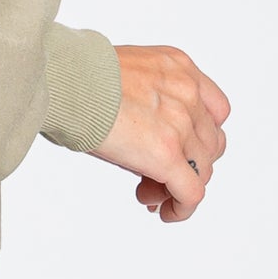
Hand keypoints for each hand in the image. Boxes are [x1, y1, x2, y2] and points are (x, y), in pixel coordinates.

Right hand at [91, 45, 229, 222]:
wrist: (63, 80)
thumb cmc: (76, 75)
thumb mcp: (126, 74)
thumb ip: (148, 97)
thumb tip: (141, 136)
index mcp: (178, 66)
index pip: (214, 109)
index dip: (199, 135)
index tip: (180, 149)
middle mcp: (187, 92)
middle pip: (209, 143)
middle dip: (188, 163)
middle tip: (158, 175)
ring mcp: (181, 124)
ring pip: (202, 170)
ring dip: (178, 185)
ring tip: (149, 193)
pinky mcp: (167, 155)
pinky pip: (191, 192)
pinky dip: (182, 207)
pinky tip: (166, 212)